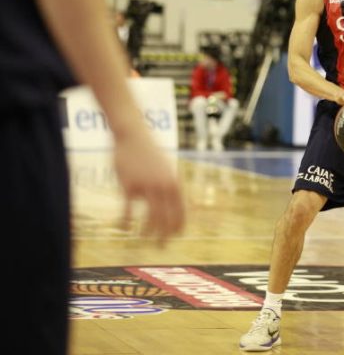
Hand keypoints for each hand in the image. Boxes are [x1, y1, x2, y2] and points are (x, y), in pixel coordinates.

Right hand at [113, 129, 183, 243]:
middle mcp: (163, 186)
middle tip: (161, 247)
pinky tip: (123, 228)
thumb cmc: (150, 154)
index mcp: (175, 183)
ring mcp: (146, 186)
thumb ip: (171, 185)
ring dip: (148, 231)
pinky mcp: (128, 185)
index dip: (179, 226)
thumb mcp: (166, 168)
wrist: (133, 135)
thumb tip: (177, 201)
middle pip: (166, 217)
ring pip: (150, 216)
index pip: (181, 211)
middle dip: (164, 235)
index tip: (176, 237)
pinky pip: (127, 209)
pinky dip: (125, 221)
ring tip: (144, 238)